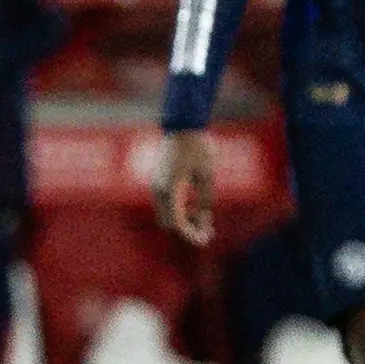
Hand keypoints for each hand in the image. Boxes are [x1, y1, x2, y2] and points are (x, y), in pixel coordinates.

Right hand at [155, 130, 217, 246]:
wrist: (182, 124)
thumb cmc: (198, 147)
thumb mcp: (207, 175)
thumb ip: (205, 199)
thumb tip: (204, 219)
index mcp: (171, 189)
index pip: (177, 223)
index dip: (191, 234)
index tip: (206, 239)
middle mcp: (158, 189)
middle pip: (168, 223)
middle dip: (187, 229)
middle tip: (209, 229)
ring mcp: (155, 185)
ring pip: (166, 214)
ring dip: (184, 219)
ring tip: (206, 217)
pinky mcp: (158, 181)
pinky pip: (166, 204)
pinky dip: (179, 209)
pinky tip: (196, 206)